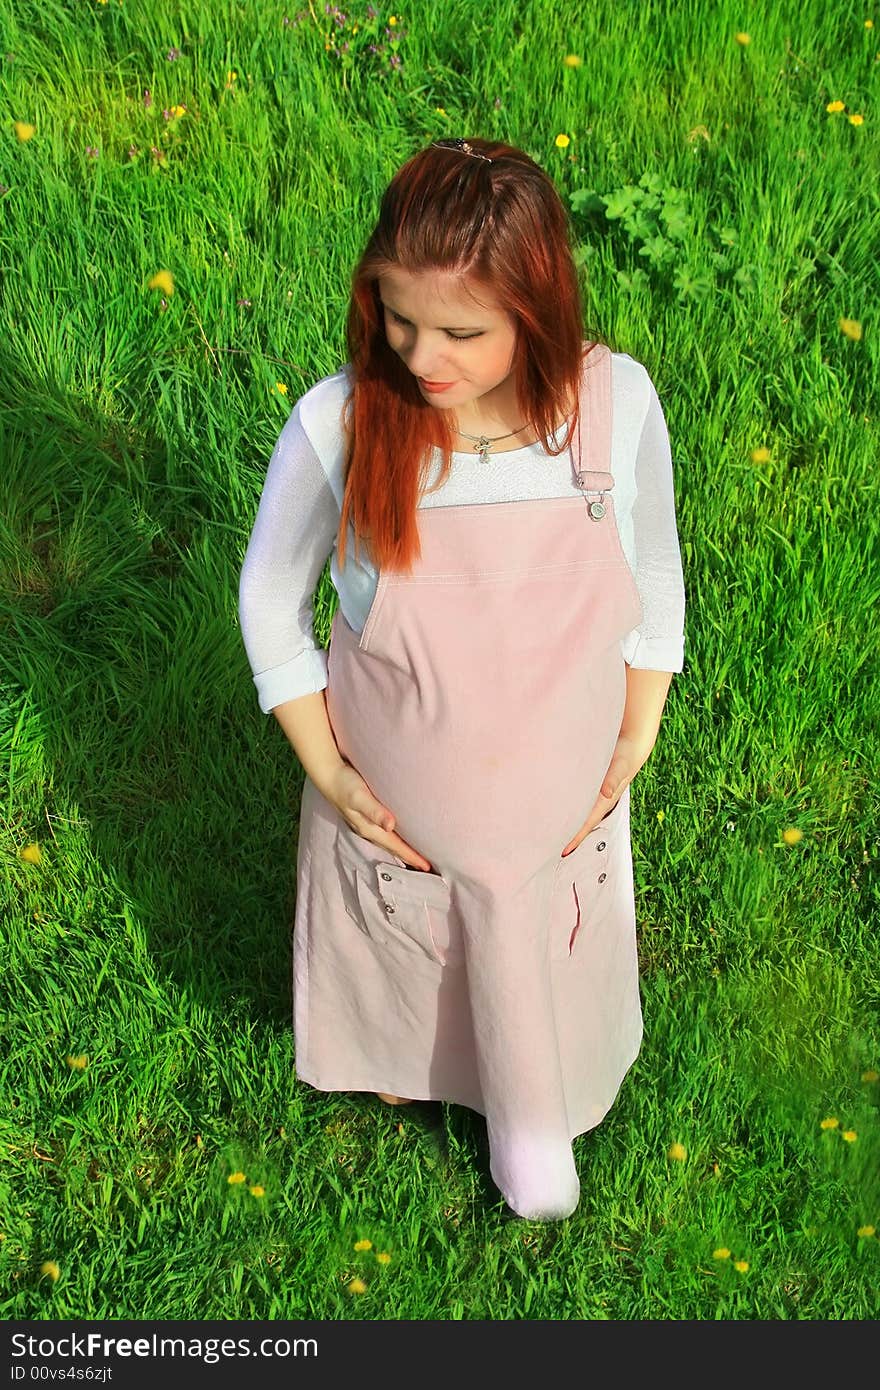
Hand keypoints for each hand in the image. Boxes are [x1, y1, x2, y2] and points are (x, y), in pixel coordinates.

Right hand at [326, 761, 433, 871]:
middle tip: (425, 867)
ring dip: (400, 850)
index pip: (395, 846)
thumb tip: (390, 825)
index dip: (411, 856)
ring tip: (414, 856)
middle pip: (392, 848)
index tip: (426, 866)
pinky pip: (383, 833)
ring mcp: (365, 824)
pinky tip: (397, 836)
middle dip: (408, 857)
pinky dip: (393, 839)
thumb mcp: (359, 796)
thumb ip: (375, 811)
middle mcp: (367, 829)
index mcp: (368, 828)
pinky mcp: (364, 816)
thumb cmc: (344, 783)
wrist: (328, 774)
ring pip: (387, 842)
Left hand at [560, 733, 653, 856]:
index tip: (564, 851)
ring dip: (567, 824)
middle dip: (568, 837)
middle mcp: (599, 802)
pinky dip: (569, 809)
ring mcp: (596, 796)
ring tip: (550, 835)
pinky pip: (579, 803)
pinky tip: (557, 810)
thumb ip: (613, 778)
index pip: (586, 824)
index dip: (575, 838)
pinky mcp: (592, 787)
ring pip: (579, 814)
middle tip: (550, 849)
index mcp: (604, 801)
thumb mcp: (619, 766)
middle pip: (581, 824)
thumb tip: (607, 793)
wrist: (632, 746)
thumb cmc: (624, 756)